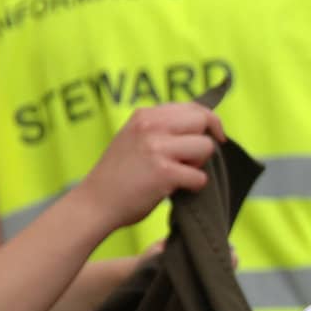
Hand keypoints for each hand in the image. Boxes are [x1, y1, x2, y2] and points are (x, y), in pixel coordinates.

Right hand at [72, 104, 224, 231]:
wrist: (95, 203)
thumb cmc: (120, 175)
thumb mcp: (135, 138)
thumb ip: (162, 128)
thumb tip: (203, 124)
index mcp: (145, 116)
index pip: (193, 107)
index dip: (209, 122)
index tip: (216, 136)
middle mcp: (151, 126)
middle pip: (203, 121)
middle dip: (205, 141)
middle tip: (192, 160)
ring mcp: (157, 148)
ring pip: (206, 147)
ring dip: (198, 165)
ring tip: (176, 174)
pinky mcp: (164, 172)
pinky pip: (200, 177)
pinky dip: (193, 187)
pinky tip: (174, 189)